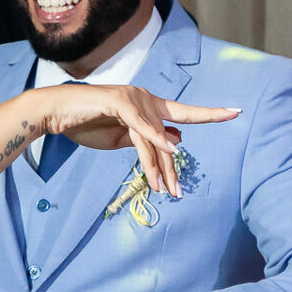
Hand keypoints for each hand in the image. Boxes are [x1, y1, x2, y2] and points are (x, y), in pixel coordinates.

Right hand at [29, 84, 237, 197]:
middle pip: (168, 137)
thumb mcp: (120, 138)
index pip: (183, 113)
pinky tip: (169, 151)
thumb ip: (147, 140)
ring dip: (157, 168)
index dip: (209, 114)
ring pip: (154, 140)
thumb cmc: (85, 123)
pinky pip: (141, 128)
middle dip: (173, 167)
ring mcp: (134, 99)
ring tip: (163, 191)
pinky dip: (154, 141)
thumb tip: (176, 142)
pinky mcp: (120, 102)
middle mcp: (146, 99)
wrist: (56, 113)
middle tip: (179, 192)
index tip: (235, 112)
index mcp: (148, 106)